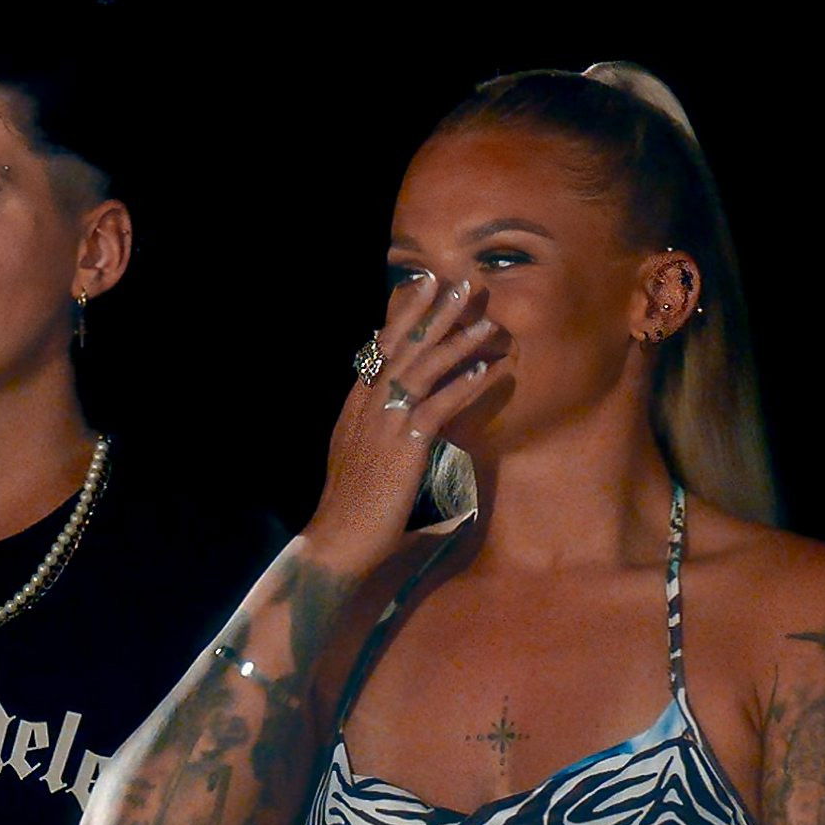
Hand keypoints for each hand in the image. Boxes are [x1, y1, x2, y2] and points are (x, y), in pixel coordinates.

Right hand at [305, 275, 510, 566]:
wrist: (339, 540)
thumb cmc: (355, 509)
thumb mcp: (362, 459)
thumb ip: (383, 434)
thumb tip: (411, 425)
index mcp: (356, 407)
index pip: (381, 350)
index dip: (404, 317)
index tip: (425, 287)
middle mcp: (367, 407)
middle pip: (402, 348)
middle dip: (432, 314)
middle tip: (459, 283)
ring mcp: (383, 425)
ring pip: (422, 371)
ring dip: (456, 344)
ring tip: (486, 322)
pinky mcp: (403, 447)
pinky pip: (436, 408)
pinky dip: (461, 388)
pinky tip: (484, 372)